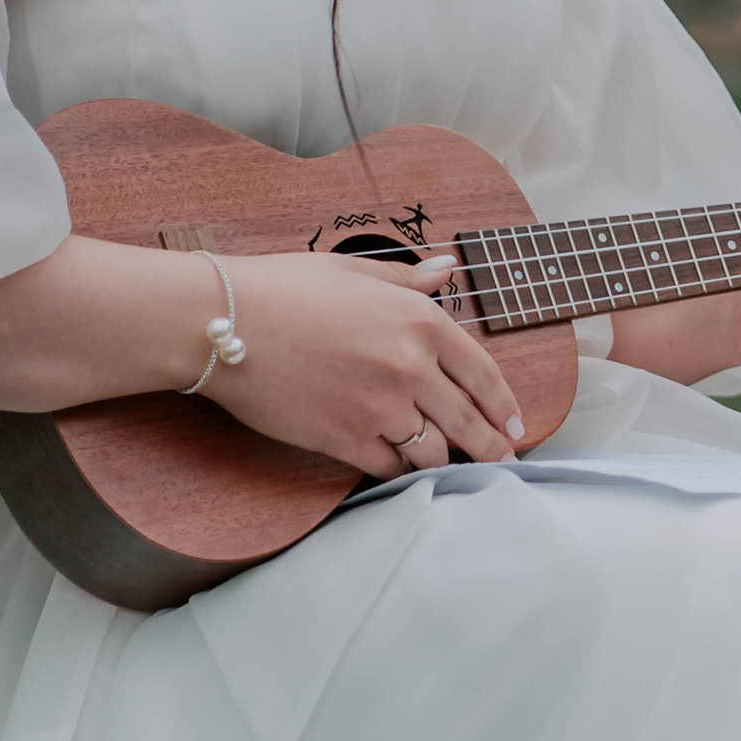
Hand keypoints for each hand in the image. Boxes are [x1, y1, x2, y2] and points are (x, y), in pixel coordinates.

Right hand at [207, 251, 524, 474]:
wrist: (224, 322)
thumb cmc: (284, 287)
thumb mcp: (355, 270)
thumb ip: (408, 279)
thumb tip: (447, 269)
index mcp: (420, 322)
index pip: (484, 374)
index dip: (505, 405)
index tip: (516, 423)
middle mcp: (410, 368)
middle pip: (468, 422)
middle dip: (492, 447)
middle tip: (504, 460)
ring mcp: (379, 408)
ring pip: (432, 452)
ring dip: (444, 461)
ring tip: (451, 467)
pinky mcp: (344, 439)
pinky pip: (389, 468)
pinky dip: (400, 471)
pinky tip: (402, 469)